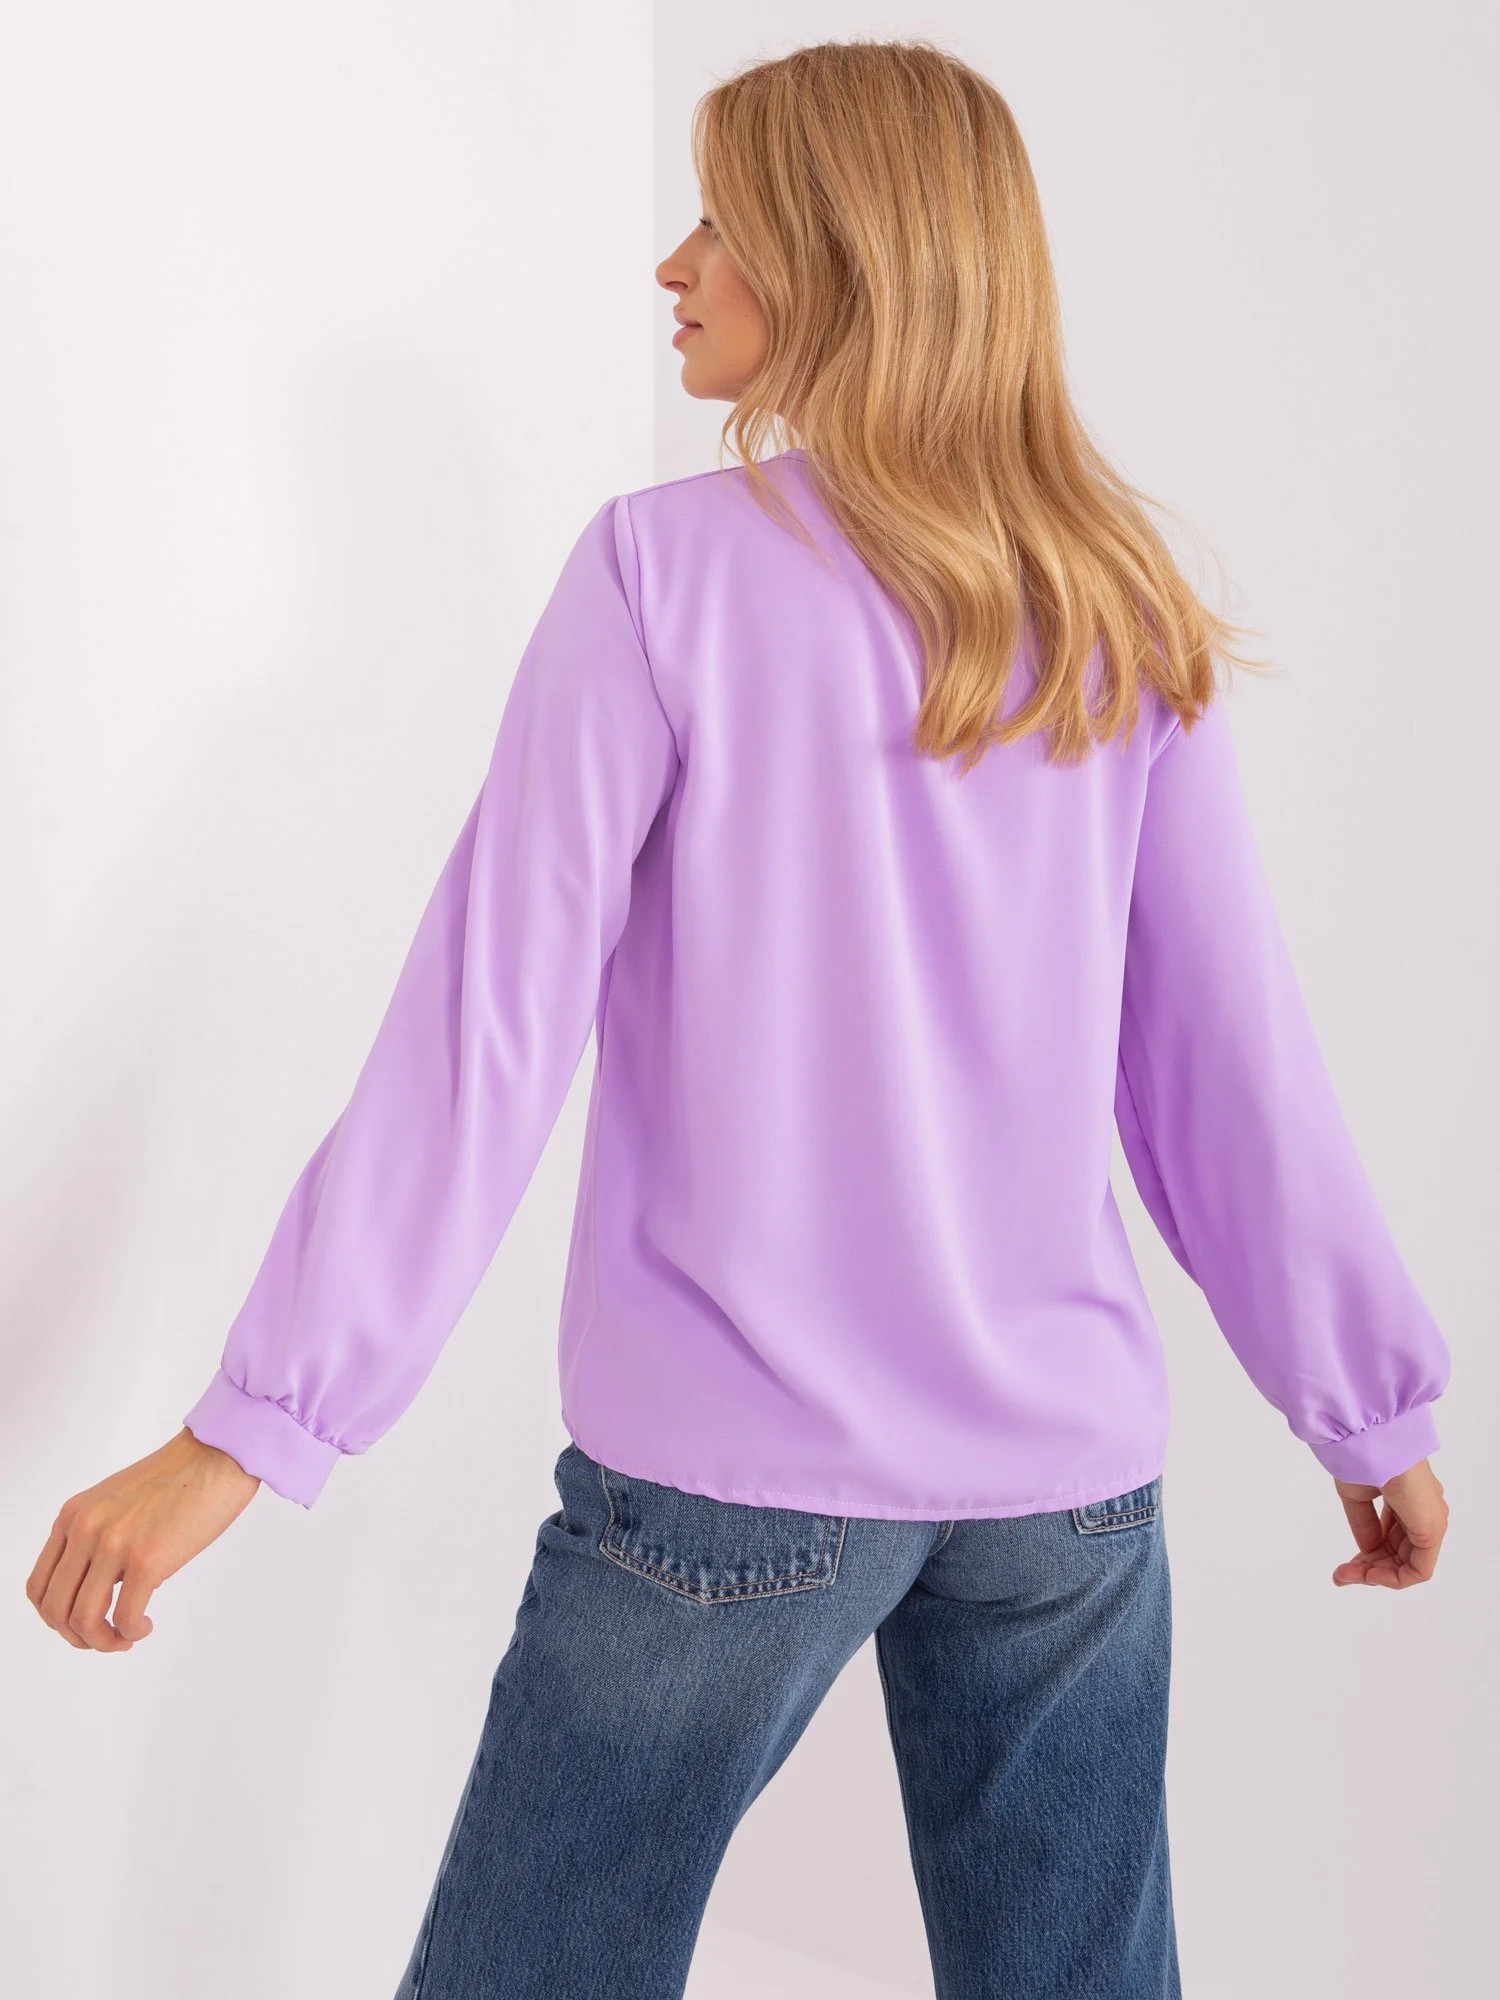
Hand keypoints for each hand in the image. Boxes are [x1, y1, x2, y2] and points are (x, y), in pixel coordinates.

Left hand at [26, 1427, 260, 1650]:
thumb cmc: (178, 1478)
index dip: (56, 1616)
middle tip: (105, 1637)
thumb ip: (97, 1537)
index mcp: (74, 1516)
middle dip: (77, 1636)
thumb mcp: (115, 1501)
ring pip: (82, 1620)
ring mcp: (114, 1544)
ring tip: (126, 1637)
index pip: (39, 1586)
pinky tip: (145, 1625)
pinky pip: (123, 1618)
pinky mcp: (147, 1559)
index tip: (82, 1622)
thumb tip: (102, 1585)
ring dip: (102, 1641)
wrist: (217, 1456)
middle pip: (55, 1609)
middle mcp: (85, 1529)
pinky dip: (130, 1632)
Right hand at [1331, 1457, 1447, 1588]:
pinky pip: (1418, 1569)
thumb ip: (1364, 1525)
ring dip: (1377, 1575)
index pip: (1392, 1537)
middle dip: (1369, 1569)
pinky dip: (1393, 1578)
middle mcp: (1424, 1511)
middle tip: (1341, 1575)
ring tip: (1346, 1575)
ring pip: (1408, 1564)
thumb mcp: (1356, 1496)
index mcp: (1408, 1498)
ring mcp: (1431, 1520)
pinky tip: (1368, 1574)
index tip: (1343, 1565)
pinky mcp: (1432, 1529)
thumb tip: (1367, 1551)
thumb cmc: (1361, 1456)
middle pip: (1399, 1554)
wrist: (1369, 1438)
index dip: (1368, 1555)